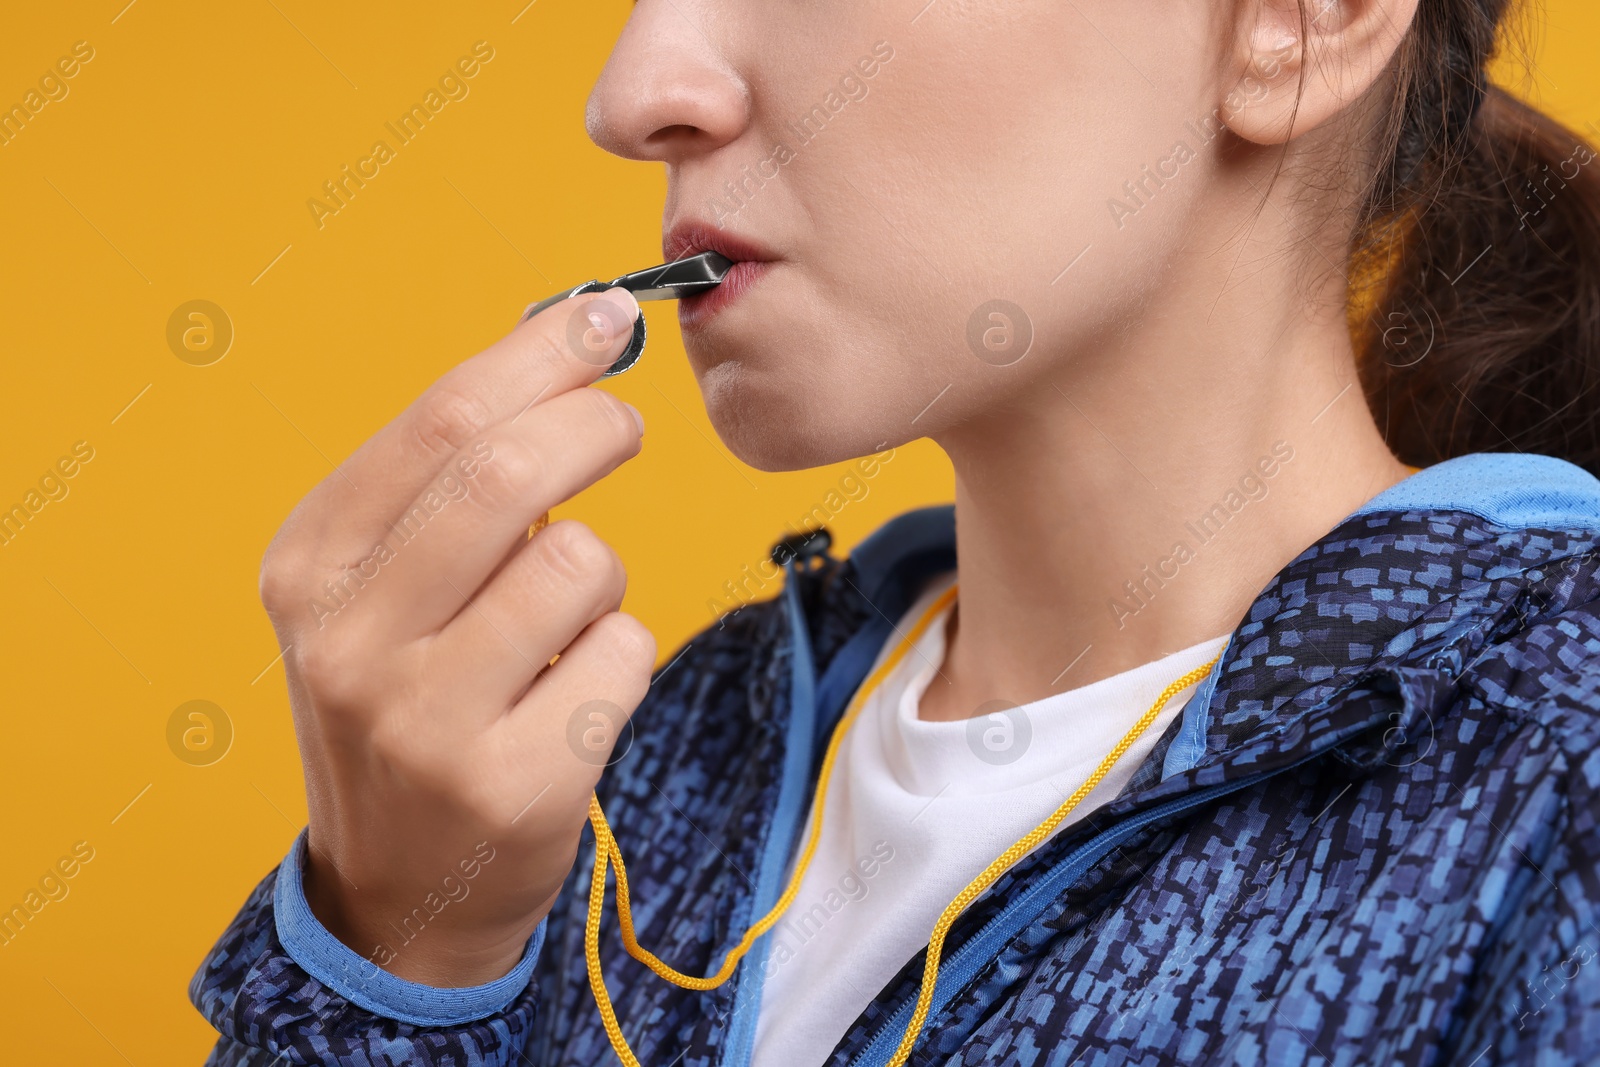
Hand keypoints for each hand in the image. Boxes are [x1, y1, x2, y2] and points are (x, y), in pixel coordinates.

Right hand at [259, 287, 654, 986]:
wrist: (399, 889)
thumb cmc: (408, 704)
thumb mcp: (379, 591)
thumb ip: (447, 483)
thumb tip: (570, 350)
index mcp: (309, 566)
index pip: (440, 417)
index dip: (543, 353)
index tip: (609, 317)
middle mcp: (348, 638)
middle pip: (508, 471)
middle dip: (595, 424)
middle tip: (623, 426)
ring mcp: (424, 720)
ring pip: (580, 563)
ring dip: (600, 574)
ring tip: (562, 620)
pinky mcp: (511, 783)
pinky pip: (622, 653)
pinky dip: (620, 654)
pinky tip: (573, 694)